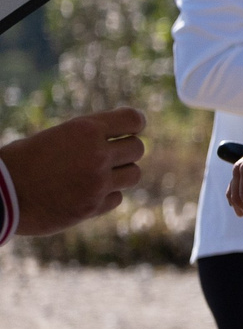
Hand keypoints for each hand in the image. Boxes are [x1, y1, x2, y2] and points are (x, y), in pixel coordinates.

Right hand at [1, 109, 145, 235]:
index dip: (134, 124)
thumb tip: (112, 138)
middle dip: (126, 150)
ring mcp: (97, 183)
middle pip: (138, 148)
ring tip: (99, 174)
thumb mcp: (53, 137)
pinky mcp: (92, 207)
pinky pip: (117, 198)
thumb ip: (84, 138)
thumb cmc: (19, 162)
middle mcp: (97, 155)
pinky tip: (87, 193)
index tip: (129, 129)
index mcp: (85, 130)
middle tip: (110, 155)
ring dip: (121, 174)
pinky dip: (107, 195)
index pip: (133, 120)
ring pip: (134, 174)